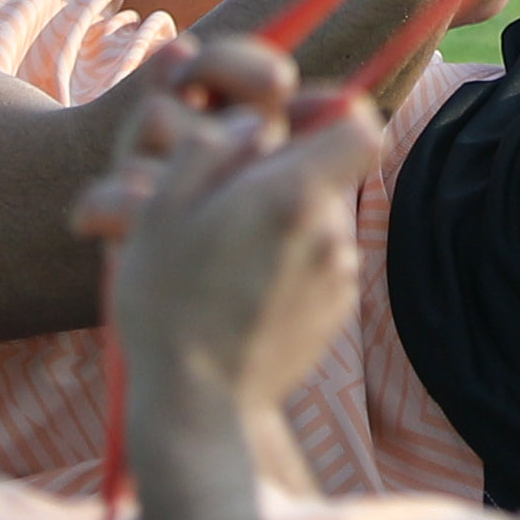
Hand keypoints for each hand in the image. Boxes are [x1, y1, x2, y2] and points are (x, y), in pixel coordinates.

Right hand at [80, 39, 380, 421]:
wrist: (197, 407)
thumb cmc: (166, 304)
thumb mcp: (162, 210)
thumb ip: (210, 149)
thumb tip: (254, 123)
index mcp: (292, 195)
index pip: (358, 125)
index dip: (328, 113)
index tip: (284, 123)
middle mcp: (332, 232)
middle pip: (331, 173)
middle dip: (288, 173)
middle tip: (229, 201)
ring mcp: (340, 275)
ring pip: (322, 217)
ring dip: (286, 220)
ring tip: (229, 254)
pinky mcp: (336, 311)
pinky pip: (320, 261)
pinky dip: (291, 262)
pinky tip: (245, 290)